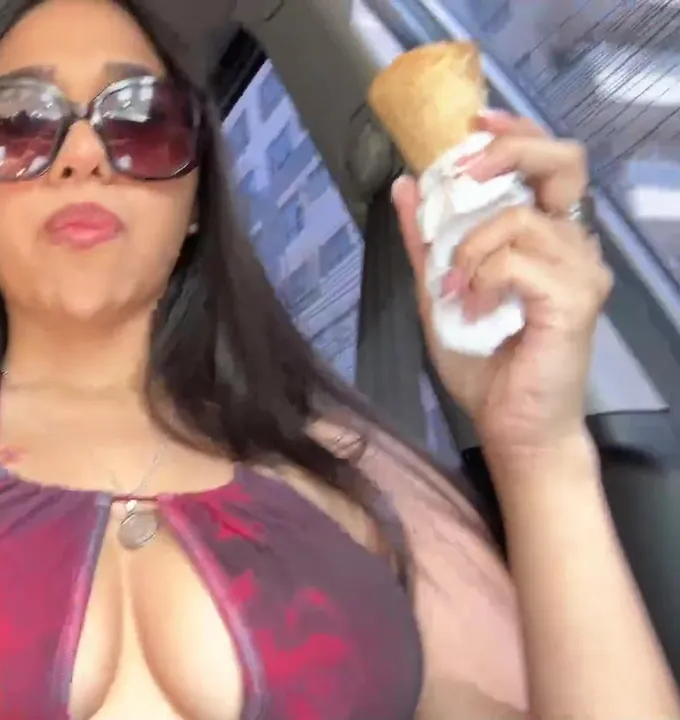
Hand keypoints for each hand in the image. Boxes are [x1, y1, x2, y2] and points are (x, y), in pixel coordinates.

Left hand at [393, 111, 611, 460]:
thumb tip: (405, 186)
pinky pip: (517, 261)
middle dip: (508, 153)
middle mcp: (572, 244)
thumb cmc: (485, 363)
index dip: (514, 131)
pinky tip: (472, 309)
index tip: (473, 122)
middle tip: (464, 178)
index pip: (547, 160)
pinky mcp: (576, 298)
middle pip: (563, 162)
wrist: (510, 425)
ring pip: (519, 218)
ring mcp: (581, 270)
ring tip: (454, 290)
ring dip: (469, 249)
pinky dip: (481, 279)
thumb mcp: (439, 292)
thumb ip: (425, 242)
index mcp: (545, 235)